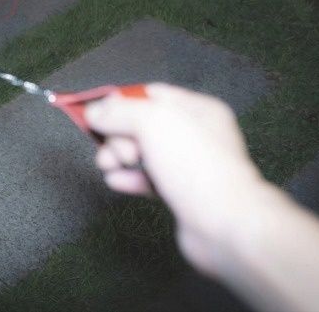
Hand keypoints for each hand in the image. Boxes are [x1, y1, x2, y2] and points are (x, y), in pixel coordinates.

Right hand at [85, 82, 266, 274]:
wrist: (223, 223)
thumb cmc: (198, 166)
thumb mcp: (154, 122)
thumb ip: (120, 112)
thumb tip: (95, 111)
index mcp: (196, 109)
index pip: (150, 95)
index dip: (122, 102)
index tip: (97, 113)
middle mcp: (194, 134)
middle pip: (141, 126)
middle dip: (118, 136)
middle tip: (117, 152)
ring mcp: (187, 165)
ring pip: (142, 154)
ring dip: (118, 158)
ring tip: (109, 166)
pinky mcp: (179, 193)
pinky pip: (147, 179)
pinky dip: (129, 178)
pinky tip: (117, 181)